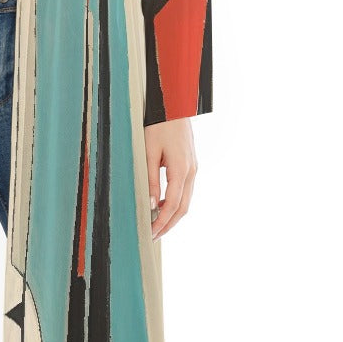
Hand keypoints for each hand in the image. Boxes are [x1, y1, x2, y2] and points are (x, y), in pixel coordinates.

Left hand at [143, 117, 197, 240]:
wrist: (173, 105)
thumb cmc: (159, 125)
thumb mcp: (149, 151)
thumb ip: (151, 179)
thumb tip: (152, 204)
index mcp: (181, 168)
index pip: (173, 204)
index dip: (162, 221)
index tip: (151, 233)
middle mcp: (191, 171)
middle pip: (183, 207)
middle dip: (168, 224)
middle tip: (153, 236)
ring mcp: (193, 168)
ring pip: (186, 200)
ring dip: (172, 215)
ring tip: (156, 224)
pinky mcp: (191, 164)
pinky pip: (186, 190)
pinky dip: (176, 202)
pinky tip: (163, 204)